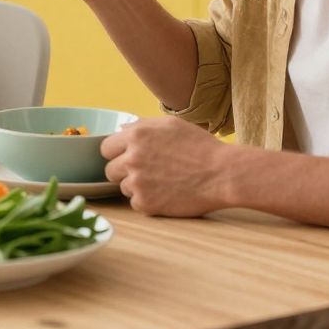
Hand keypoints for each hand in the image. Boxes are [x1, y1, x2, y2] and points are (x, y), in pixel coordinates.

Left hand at [101, 116, 232, 217]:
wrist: (222, 173)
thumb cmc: (200, 147)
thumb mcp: (171, 125)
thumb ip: (142, 125)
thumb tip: (121, 130)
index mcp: (136, 136)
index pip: (106, 148)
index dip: (117, 153)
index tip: (127, 158)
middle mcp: (132, 158)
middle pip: (110, 170)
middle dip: (124, 172)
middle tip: (147, 172)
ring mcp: (137, 182)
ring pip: (123, 188)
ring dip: (138, 187)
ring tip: (162, 182)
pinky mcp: (146, 203)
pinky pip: (135, 203)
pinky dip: (148, 201)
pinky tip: (166, 194)